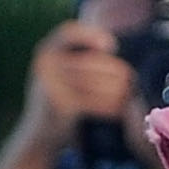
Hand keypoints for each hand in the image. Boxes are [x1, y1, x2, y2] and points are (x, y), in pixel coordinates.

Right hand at [24, 20, 141, 142]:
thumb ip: (74, 59)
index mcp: (45, 52)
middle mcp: (46, 65)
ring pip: (95, 83)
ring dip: (117, 90)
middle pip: (90, 62)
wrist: (38, 135)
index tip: (111, 46)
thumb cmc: (56, 101)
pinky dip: (111, 106)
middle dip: (115, 71)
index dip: (92, 35)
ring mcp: (51, 85)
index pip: (69, 32)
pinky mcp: (61, 107)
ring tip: (128, 95)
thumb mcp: (56, 74)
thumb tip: (109, 47)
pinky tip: (119, 110)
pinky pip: (95, 103)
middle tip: (130, 79)